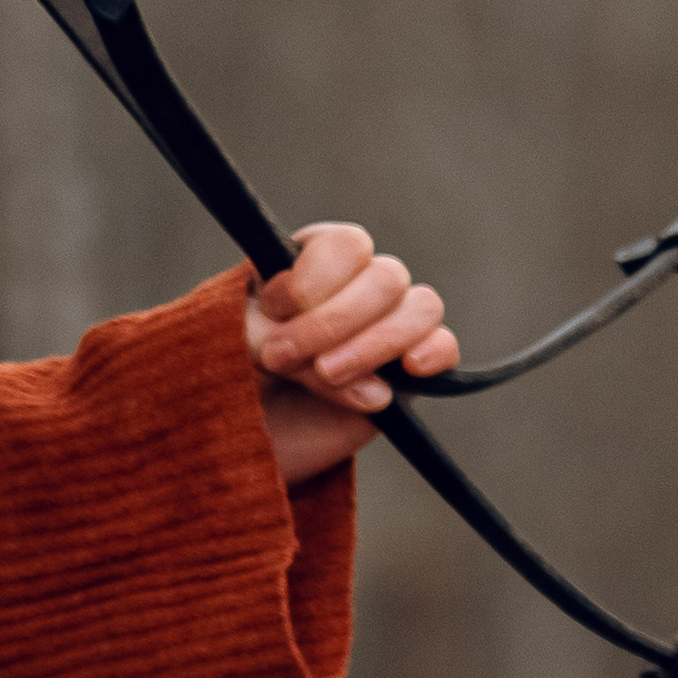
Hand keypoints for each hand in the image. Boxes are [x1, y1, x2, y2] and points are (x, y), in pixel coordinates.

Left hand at [247, 221, 458, 489]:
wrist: (243, 432)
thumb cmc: (234, 371)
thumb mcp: (242, 343)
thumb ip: (293, 346)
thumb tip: (376, 391)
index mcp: (315, 258)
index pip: (346, 245)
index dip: (312, 280)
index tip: (272, 311)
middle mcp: (358, 285)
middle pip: (385, 277)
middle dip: (333, 322)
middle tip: (281, 357)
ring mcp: (386, 325)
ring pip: (420, 307)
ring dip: (374, 344)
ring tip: (325, 376)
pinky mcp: (407, 372)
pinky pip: (443, 347)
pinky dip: (433, 353)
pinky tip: (408, 371)